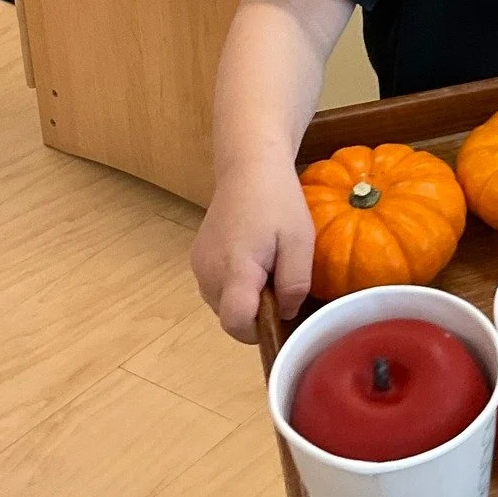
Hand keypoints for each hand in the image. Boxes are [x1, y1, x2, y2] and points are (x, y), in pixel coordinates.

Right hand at [190, 156, 314, 343]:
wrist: (249, 166)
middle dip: (257, 311)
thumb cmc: (278, 201)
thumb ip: (295, 283)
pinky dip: (236, 283)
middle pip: (229, 316)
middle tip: (280, 279)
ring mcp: (198, 265)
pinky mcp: (198, 257)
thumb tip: (286, 314)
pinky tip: (255, 258)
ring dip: (246, 297)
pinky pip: (217, 286)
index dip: (259, 330)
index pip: (236, 323)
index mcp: (234, 270)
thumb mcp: (300, 241)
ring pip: (223, 303)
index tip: (280, 313)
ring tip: (269, 265)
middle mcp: (208, 272)